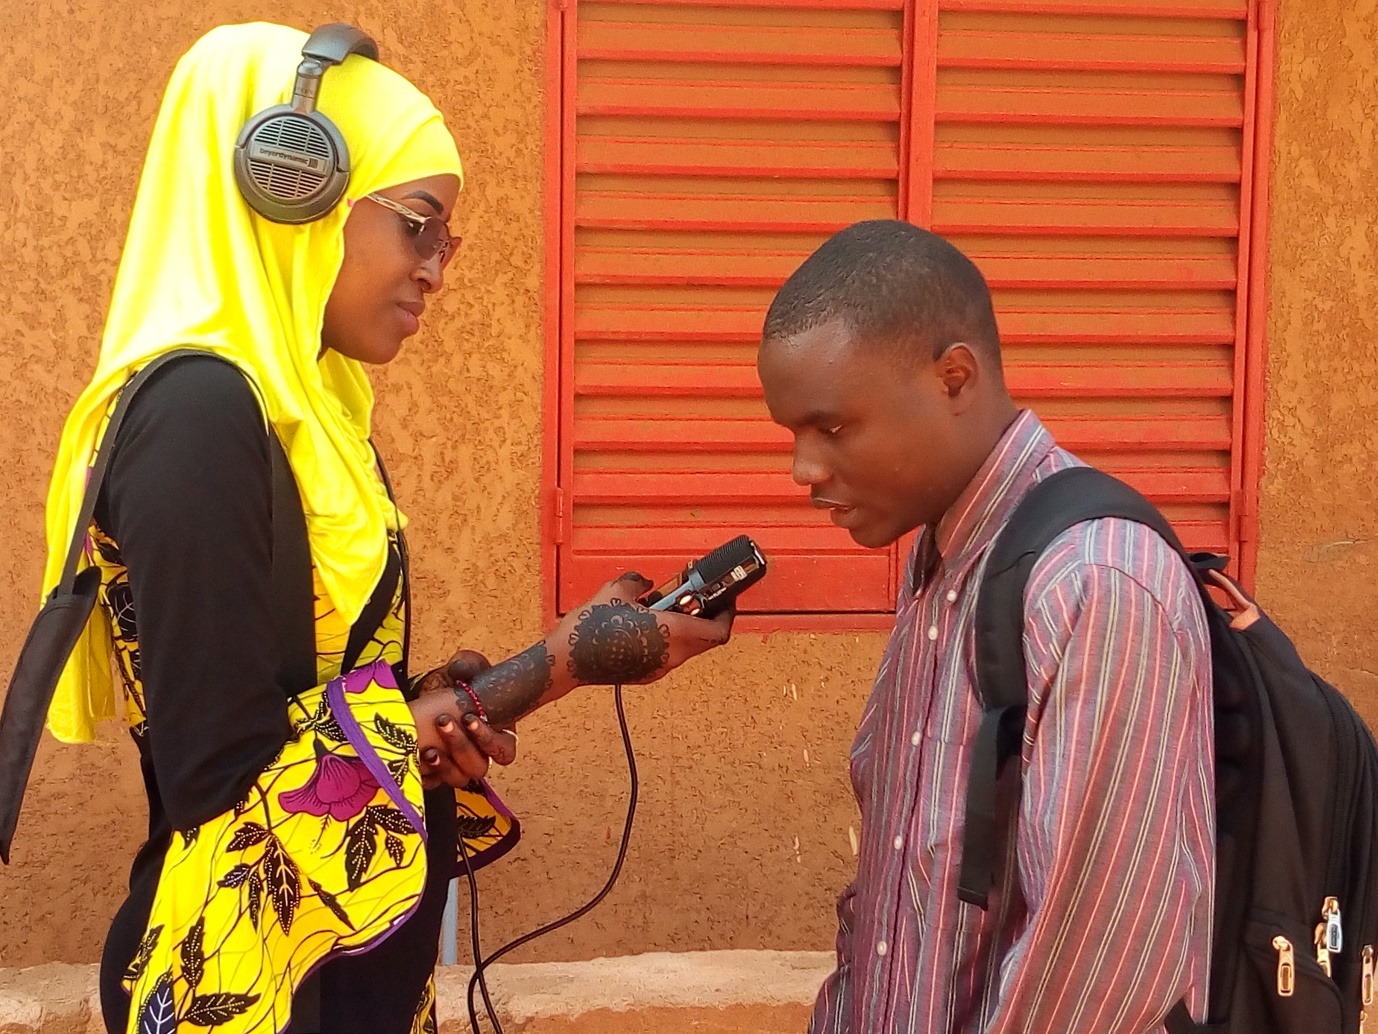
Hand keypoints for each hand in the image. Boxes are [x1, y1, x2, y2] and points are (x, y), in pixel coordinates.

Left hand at [409, 649, 517, 789]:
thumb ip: (467, 664)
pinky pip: (434, 784)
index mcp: (499, 733)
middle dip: (461, 746)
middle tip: (443, 723)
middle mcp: (481, 754)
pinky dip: (426, 776)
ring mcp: (458, 766)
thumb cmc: (457, 681)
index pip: (504, 750)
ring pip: (459, 778)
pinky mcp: (437, 773)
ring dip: (445, 766)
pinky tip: (416, 762)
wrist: (430, 693)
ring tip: (429, 749)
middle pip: (479, 766)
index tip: (470, 718)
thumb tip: (459, 669)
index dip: (489, 739)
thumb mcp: (465, 667)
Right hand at [553, 572, 733, 686]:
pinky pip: (670, 657)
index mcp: (672, 632)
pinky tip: (651, 628)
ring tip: (671, 612)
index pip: (719, 631)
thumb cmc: (591, 627)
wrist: (567, 660)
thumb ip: (638, 582)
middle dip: (708, 620)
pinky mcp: (647, 675)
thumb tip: (644, 582)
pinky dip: (670, 642)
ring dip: (688, 631)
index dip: (727, 614)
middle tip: (699, 602)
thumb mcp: (616, 590)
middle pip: (707, 641)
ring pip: (689, 650)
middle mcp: (671, 655)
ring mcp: (660, 668)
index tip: (725, 600)